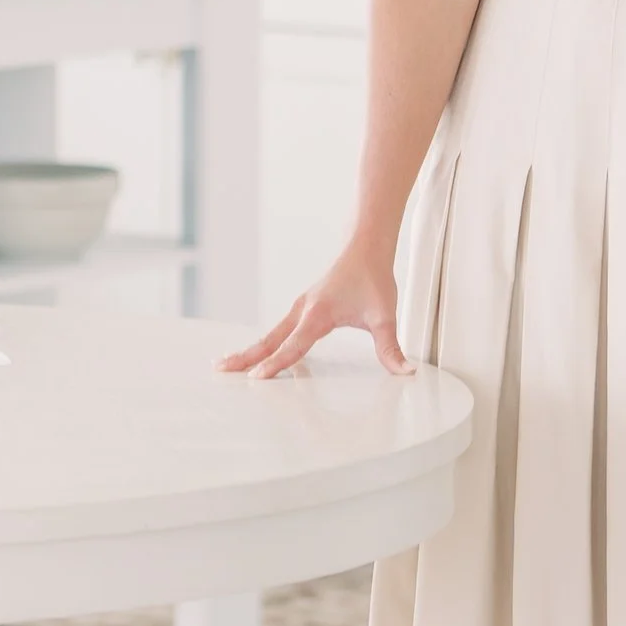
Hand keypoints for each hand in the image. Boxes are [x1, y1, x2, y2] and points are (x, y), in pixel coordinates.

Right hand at [220, 241, 409, 378]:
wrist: (366, 246)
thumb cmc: (373, 277)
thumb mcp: (384, 315)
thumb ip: (391, 347)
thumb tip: (405, 371)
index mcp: (317, 314)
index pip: (293, 345)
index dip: (275, 364)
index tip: (256, 379)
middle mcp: (303, 310)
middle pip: (268, 339)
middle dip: (245, 356)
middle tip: (220, 369)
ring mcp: (301, 307)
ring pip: (270, 333)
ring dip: (251, 349)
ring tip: (229, 363)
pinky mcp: (305, 306)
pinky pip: (279, 328)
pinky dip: (265, 341)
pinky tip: (261, 350)